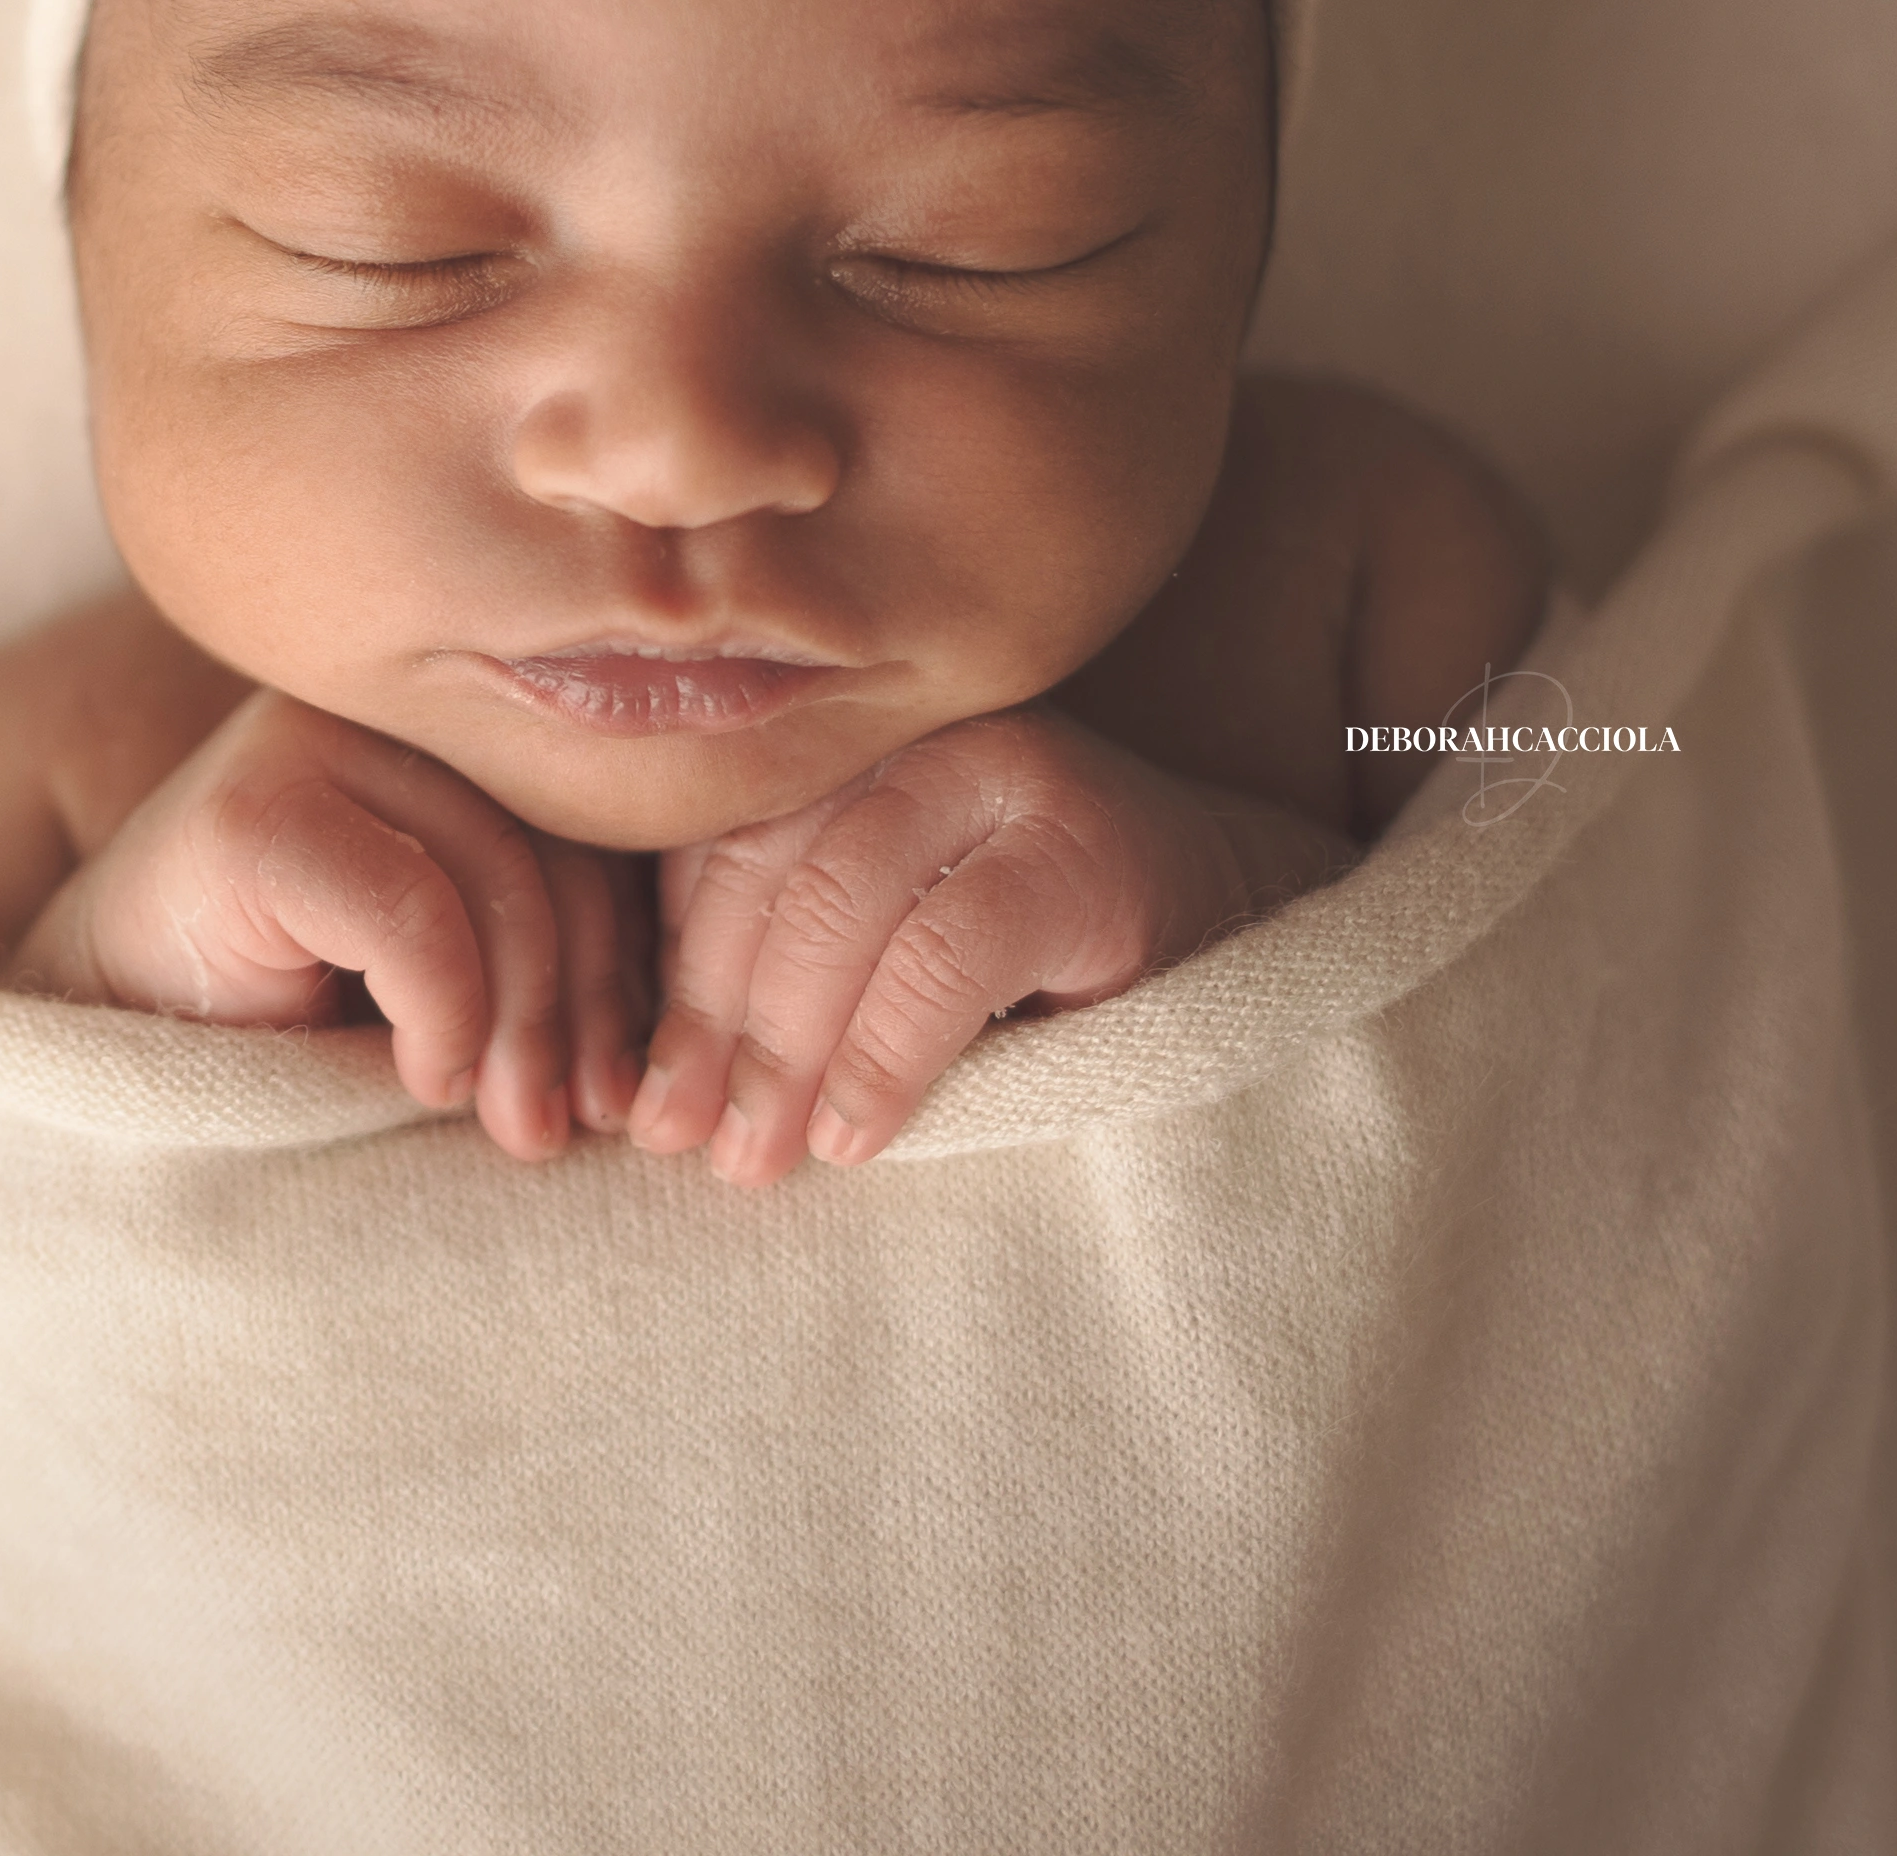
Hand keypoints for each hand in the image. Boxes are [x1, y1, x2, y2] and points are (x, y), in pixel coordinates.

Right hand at [12, 688, 653, 1162]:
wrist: (92, 1060)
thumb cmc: (291, 1029)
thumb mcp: (452, 986)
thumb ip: (550, 957)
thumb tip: (688, 1033)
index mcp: (451, 738)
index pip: (603, 826)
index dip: (638, 964)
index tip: (632, 1091)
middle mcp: (388, 712)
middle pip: (567, 847)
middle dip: (588, 1007)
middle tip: (575, 1127)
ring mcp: (311, 741)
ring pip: (501, 876)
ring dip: (523, 1027)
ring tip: (509, 1129)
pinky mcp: (250, 810)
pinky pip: (412, 907)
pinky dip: (442, 1011)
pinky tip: (421, 1076)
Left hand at [627, 706, 1348, 1185]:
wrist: (1259, 950)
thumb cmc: (1051, 983)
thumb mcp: (899, 965)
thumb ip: (796, 981)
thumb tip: (651, 1092)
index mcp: (864, 755)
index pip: (721, 844)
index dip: (668, 975)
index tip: (636, 1099)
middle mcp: (927, 740)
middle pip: (770, 869)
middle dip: (711, 1021)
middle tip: (679, 1143)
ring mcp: (1012, 776)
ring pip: (843, 898)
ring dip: (784, 1046)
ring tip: (760, 1155)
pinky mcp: (1087, 846)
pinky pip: (948, 948)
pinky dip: (885, 1052)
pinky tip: (859, 1134)